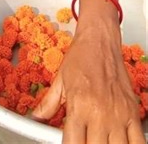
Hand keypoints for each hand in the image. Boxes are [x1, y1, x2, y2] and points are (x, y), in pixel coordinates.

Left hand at [32, 27, 144, 143]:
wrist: (100, 39)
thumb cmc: (81, 56)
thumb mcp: (60, 80)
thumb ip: (48, 104)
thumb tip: (36, 118)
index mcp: (78, 106)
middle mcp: (99, 113)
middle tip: (83, 139)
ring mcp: (118, 114)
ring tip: (98, 140)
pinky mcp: (133, 111)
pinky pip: (137, 141)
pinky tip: (118, 142)